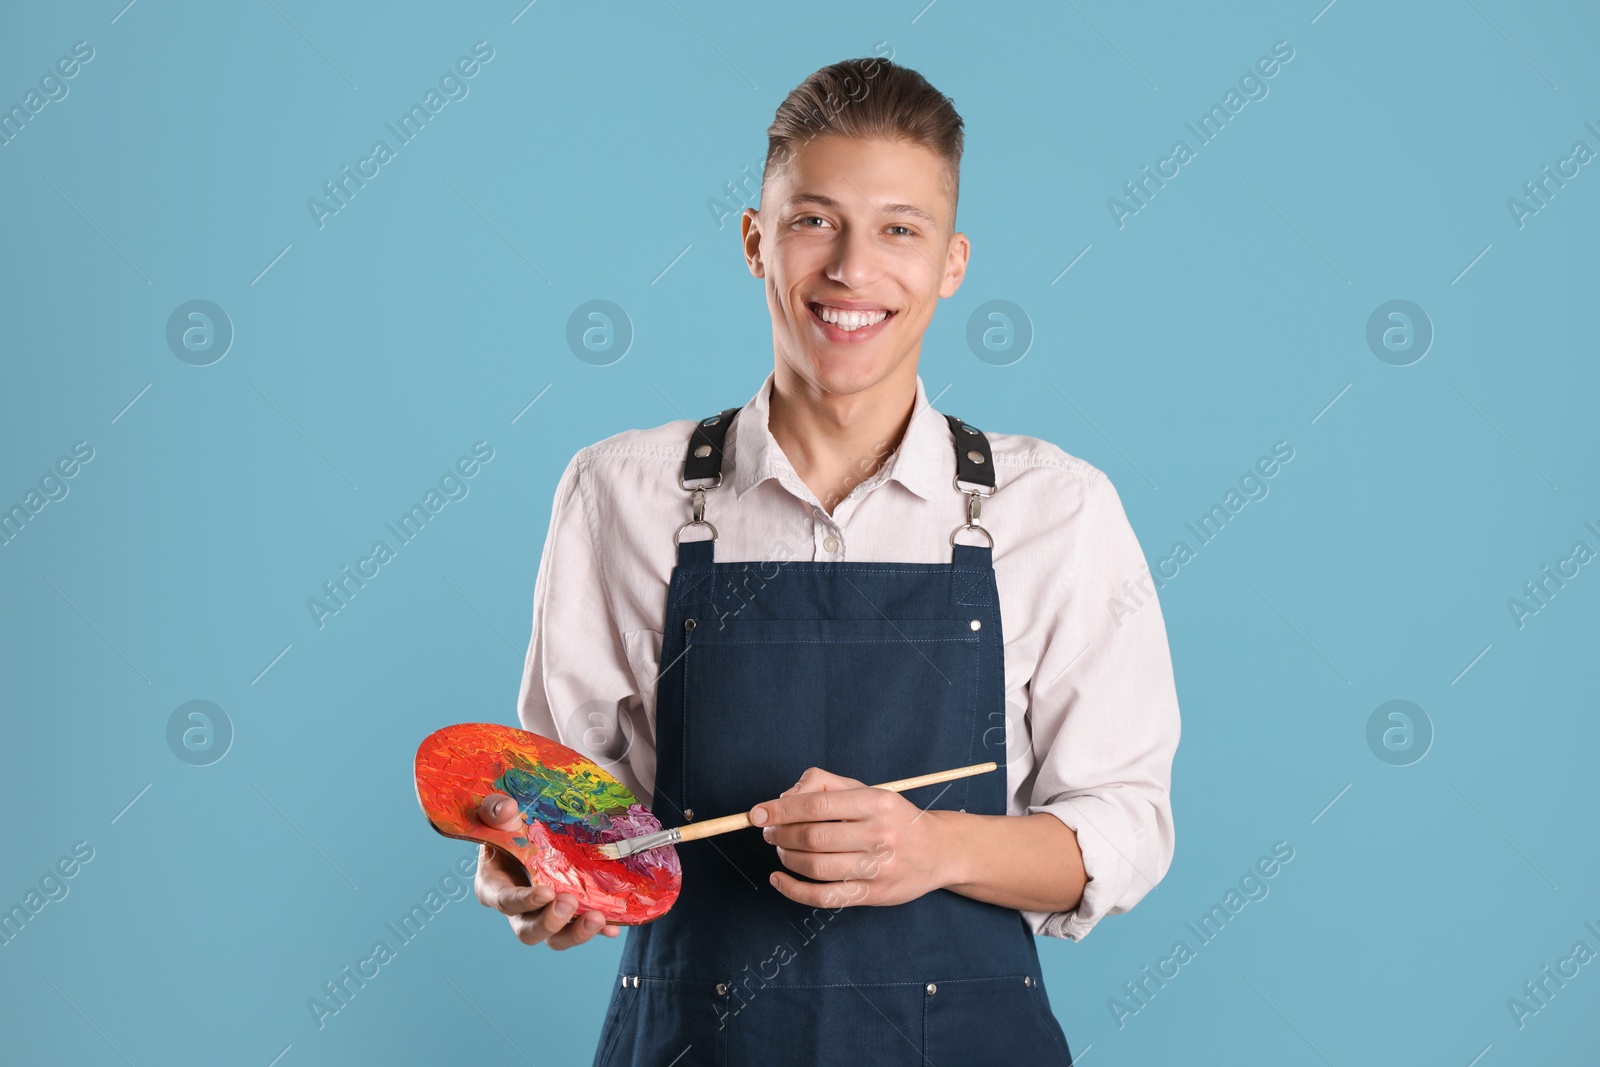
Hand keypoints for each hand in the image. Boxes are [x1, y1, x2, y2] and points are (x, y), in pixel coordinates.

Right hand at [473, 792, 621, 947]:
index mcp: (494, 887)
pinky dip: (598, 930)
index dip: (524, 901)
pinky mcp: (567, 915)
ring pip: (556, 937)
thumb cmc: (507, 825)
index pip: (505, 900)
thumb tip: (509, 809)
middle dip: (551, 922)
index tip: (546, 892)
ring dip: (577, 932)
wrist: (529, 830)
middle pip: (529, 931)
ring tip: (598, 919)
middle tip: (570, 902)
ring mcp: (543, 915)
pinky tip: (613, 928)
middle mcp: (517, 909)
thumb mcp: (497, 814)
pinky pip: (580, 927)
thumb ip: (495, 811)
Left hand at [747, 767, 955, 908]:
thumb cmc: (894, 817)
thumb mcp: (867, 790)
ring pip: (816, 866)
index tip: (757, 813)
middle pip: (813, 836)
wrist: (938, 851)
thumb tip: (784, 798)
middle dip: (781, 834)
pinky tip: (779, 880)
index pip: (817, 804)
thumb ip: (824, 783)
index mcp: (876, 802)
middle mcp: (879, 834)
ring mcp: (877, 868)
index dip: (781, 809)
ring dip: (787, 858)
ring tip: (782, 850)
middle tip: (770, 832)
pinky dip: (794, 891)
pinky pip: (825, 897)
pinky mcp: (873, 895)